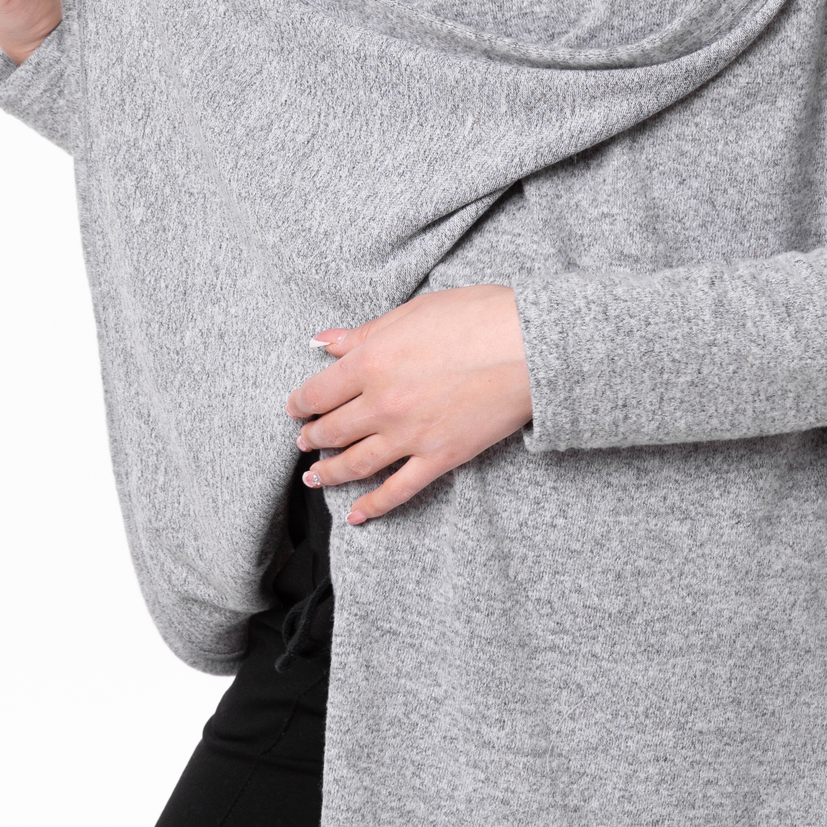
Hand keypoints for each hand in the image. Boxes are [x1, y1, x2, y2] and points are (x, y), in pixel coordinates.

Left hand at [287, 285, 532, 523]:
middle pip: (332, 431)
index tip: (296, 408)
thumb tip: (325, 341)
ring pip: (355, 464)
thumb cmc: (477, 316)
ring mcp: (409, 436)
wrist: (530, 345)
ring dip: (329, 474)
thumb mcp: (413, 312)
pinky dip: (373, 506)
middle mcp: (381, 403)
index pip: (317, 392)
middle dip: (312, 438)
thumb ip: (365, 333)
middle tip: (305, 442)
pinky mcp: (439, 458)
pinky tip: (356, 514)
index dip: (300, 404)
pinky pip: (397, 490)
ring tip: (316, 478)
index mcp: (371, 362)